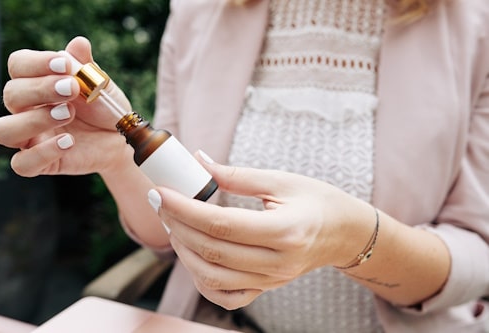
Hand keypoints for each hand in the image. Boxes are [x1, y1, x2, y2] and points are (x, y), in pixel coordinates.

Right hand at [0, 36, 132, 176]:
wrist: (121, 138)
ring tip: (68, 113)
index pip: (18, 66)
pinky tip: (68, 142)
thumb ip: (86, 67)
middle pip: (10, 95)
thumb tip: (79, 44)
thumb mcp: (100, 85)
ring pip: (4, 130)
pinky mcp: (41, 163)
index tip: (65, 65)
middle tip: (72, 89)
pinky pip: (23, 164)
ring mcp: (30, 137)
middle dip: (40, 89)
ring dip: (33, 120)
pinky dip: (42, 153)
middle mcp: (26, 110)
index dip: (36, 63)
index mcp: (37, 83)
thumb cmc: (104, 108)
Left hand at [150, 151, 373, 309]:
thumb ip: (236, 175)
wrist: (343, 232)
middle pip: (212, 251)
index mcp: (285, 231)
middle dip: (177, 225)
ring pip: (213, 278)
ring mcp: (272, 281)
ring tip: (174, 225)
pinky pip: (227, 296)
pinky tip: (193, 256)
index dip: (185, 209)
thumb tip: (198, 162)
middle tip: (160, 202)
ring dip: (185, 252)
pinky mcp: (267, 287)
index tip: (161, 192)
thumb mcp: (281, 180)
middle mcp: (278, 263)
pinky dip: (202, 280)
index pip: (222, 224)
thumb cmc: (317, 201)